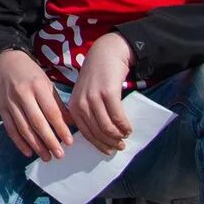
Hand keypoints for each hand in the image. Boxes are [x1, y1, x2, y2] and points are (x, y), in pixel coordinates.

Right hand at [0, 48, 74, 161]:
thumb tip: (70, 125)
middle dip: (50, 141)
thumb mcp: (47, 84)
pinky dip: (19, 142)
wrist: (6, 63)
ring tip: (47, 157)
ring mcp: (10, 102)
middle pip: (37, 122)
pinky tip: (29, 152)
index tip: (69, 142)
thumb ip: (58, 104)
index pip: (51, 112)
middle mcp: (23, 94)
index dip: (60, 128)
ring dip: (36, 145)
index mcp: (38, 86)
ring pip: (24, 128)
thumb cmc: (31, 75)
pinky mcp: (1, 109)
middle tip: (60, 155)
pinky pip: (10, 129)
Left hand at [66, 33, 134, 155]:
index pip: (85, 133)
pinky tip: (128, 128)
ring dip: (118, 136)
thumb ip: (88, 112)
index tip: (108, 151)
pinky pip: (118, 117)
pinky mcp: (108, 93)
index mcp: (74, 105)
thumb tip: (99, 137)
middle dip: (110, 143)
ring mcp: (94, 98)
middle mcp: (81, 103)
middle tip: (120, 146)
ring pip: (107, 127)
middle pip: (97, 132)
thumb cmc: (98, 76)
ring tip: (125, 136)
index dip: (98, 144)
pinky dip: (124, 126)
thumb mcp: (86, 94)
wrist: (106, 52)